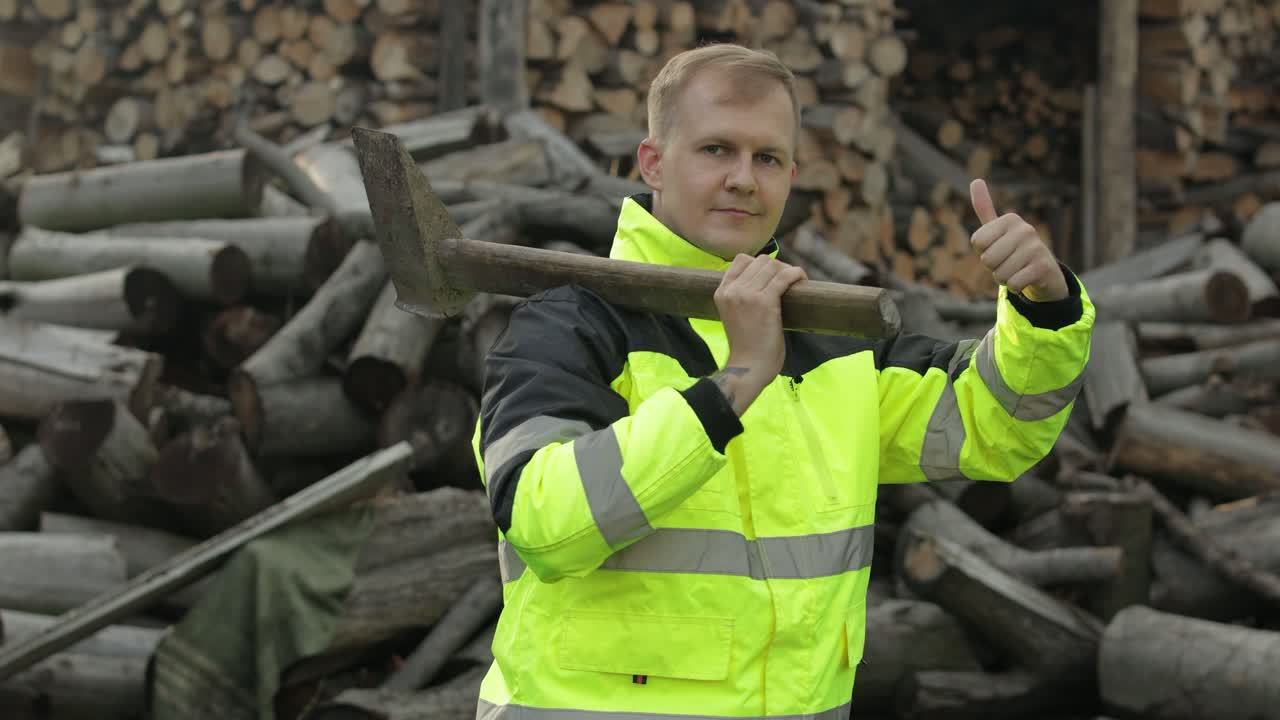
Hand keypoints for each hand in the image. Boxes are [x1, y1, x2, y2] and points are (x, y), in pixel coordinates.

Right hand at [712, 254, 806, 414]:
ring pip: (773, 265)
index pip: (741, 260)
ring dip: (788, 270)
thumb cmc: (747, 346)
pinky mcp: (764, 302)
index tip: (773, 277)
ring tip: (797, 283)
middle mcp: (732, 290)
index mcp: (721, 292)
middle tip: (789, 282)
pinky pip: (784, 276)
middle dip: (778, 267)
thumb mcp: (734, 316)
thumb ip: (742, 298)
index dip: (760, 264)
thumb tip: (766, 281)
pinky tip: (803, 280)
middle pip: (760, 261)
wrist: (749, 367)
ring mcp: (746, 295)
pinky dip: (797, 274)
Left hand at [970, 179, 1067, 301]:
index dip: (984, 252)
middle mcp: (1025, 229)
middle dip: (994, 267)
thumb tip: (975, 180)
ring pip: (999, 274)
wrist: (1044, 273)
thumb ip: (985, 208)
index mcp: (1011, 219)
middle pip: (987, 260)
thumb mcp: (998, 230)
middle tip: (1009, 262)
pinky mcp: (1043, 267)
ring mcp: (1036, 247)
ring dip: (1005, 278)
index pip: (977, 243)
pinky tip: (1026, 279)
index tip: (999, 249)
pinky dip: (1015, 287)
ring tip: (1017, 270)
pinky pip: (1012, 284)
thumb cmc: (1014, 251)